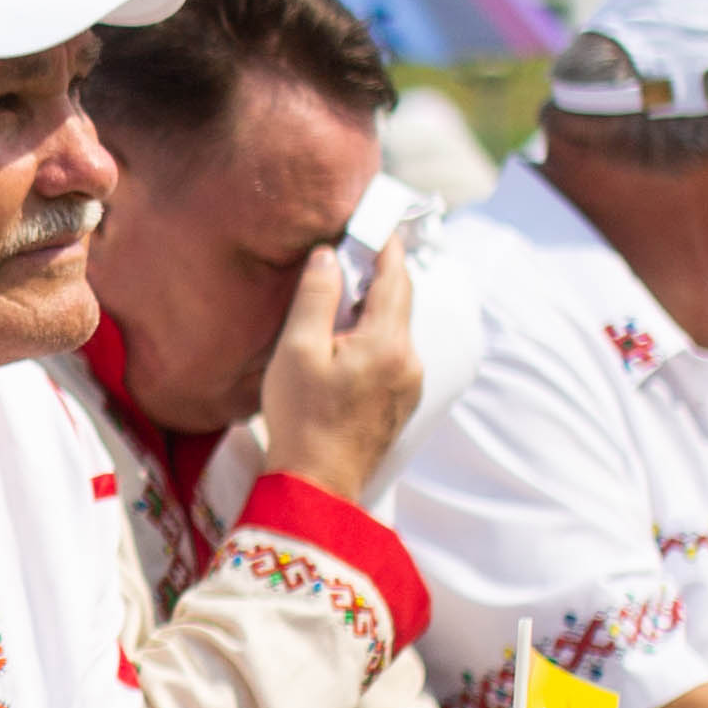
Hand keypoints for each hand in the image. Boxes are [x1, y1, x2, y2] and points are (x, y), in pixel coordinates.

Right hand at [248, 233, 428, 498]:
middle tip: (347, 257)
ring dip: (371, 311)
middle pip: (399, 302)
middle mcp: (409, 361)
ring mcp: (409, 385)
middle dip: (377, 276)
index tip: (375, 223)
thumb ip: (316, 297)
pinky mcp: (401, 403)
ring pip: (394, 330)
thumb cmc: (302, 418)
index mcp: (388, 343)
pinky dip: (372, 339)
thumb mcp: (298, 350)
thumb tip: (329, 257)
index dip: (386, 246)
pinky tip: (342, 348)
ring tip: (335, 307)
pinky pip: (392, 355)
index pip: (396, 277)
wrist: (317, 485)